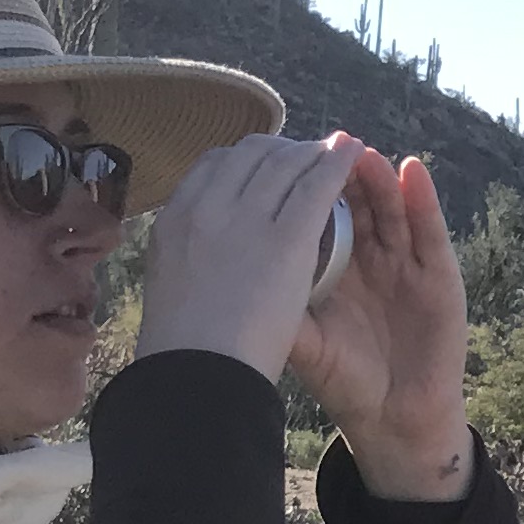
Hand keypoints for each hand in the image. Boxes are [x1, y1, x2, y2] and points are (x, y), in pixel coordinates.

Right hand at [139, 131, 362, 388]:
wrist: (198, 374)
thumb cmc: (183, 347)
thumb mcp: (170, 282)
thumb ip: (188, 254)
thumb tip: (195, 248)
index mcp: (175, 216)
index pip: (214, 165)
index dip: (246, 160)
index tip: (267, 167)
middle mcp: (208, 205)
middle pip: (250, 154)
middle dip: (283, 149)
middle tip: (308, 155)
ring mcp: (246, 218)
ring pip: (285, 162)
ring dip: (312, 151)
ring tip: (335, 149)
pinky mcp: (287, 238)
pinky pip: (316, 185)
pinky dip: (337, 163)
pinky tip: (353, 153)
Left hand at [291, 148, 474, 502]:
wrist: (392, 417)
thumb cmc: (345, 379)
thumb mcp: (300, 339)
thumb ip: (272, 303)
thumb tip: (222, 268)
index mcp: (335, 267)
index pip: (318, 214)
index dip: (303, 185)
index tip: (281, 157)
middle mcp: (371, 257)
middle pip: (355, 202)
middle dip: (339, 172)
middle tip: (321, 145)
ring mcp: (407, 264)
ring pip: (391, 208)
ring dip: (377, 178)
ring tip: (361, 152)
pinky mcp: (441, 277)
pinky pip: (430, 232)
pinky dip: (423, 200)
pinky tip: (411, 172)